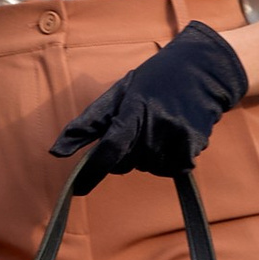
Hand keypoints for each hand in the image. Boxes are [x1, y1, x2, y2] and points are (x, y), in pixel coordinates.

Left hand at [50, 21, 248, 176]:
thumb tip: (56, 152)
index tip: (78, 190)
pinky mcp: (194, 146)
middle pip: (127, 163)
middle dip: (125, 154)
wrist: (202, 69)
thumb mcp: (118, 93)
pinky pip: (173, 169)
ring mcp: (177, 137)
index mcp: (134, 108)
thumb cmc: (154, 80)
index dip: (93, 171)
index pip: (110, 147)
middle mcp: (155, 125)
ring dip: (148, 158)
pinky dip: (169, 160)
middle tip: (137, 128)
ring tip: (157, 128)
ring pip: (149, 168)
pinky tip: (173, 136)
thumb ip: (87, 124)